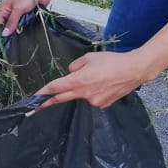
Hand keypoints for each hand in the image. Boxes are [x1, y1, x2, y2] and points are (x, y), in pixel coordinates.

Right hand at [0, 0, 51, 36]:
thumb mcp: (17, 9)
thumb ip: (11, 22)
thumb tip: (4, 34)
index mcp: (4, 10)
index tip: (4, 41)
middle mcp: (10, 13)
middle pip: (7, 27)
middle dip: (10, 33)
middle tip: (14, 41)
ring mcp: (19, 15)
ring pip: (16, 27)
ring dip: (19, 31)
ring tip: (22, 37)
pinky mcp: (27, 17)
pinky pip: (25, 26)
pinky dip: (26, 29)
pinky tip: (28, 33)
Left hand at [31, 50, 151, 110]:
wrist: (134, 71)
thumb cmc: (111, 61)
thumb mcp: (89, 58)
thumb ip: (75, 66)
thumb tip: (70, 74)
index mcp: (78, 81)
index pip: (55, 88)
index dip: (42, 93)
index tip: (33, 99)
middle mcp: (84, 94)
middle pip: (61, 99)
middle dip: (47, 103)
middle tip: (33, 109)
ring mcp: (94, 101)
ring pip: (80, 95)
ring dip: (82, 89)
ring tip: (98, 77)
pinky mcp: (102, 105)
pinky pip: (92, 98)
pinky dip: (93, 92)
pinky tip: (104, 84)